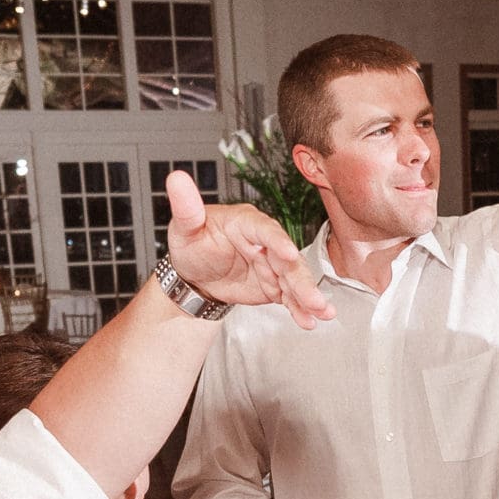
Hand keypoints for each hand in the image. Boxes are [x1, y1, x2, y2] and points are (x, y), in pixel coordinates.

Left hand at [162, 170, 334, 329]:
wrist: (193, 275)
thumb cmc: (191, 245)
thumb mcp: (184, 228)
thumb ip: (185, 207)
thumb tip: (177, 178)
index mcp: (246, 222)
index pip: (265, 230)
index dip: (278, 242)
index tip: (289, 253)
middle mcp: (264, 242)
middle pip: (287, 260)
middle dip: (302, 280)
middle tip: (314, 298)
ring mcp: (272, 265)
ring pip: (293, 280)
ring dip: (308, 297)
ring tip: (321, 313)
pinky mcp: (274, 285)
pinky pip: (289, 297)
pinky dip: (300, 309)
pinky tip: (310, 320)